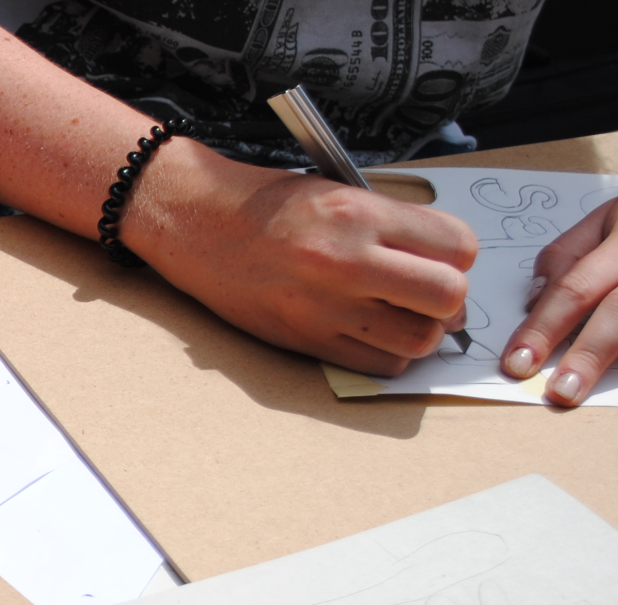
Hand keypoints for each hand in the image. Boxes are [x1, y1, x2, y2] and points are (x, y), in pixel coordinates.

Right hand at [132, 145, 477, 375]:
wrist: (195, 222)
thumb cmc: (262, 204)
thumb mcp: (334, 191)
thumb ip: (389, 224)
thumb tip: (442, 262)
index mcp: (358, 213)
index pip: (458, 246)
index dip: (459, 256)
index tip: (443, 258)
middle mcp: (346, 261)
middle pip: (448, 296)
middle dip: (449, 298)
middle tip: (429, 293)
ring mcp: (325, 306)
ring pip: (419, 340)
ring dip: (421, 331)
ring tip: (400, 315)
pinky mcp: (305, 339)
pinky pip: (378, 364)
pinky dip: (388, 354)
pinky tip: (372, 333)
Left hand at [500, 198, 617, 405]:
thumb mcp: (606, 219)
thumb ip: (566, 255)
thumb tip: (534, 302)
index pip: (575, 288)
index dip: (543, 327)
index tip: (517, 361)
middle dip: (587, 355)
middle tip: (560, 391)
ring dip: (612, 361)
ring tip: (588, 391)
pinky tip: (616, 380)